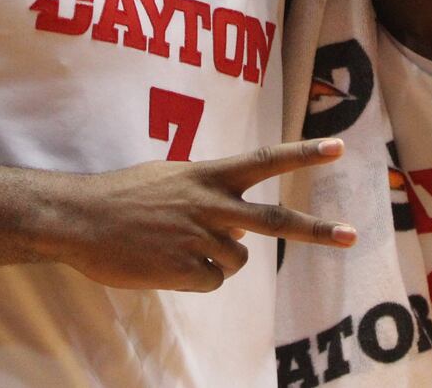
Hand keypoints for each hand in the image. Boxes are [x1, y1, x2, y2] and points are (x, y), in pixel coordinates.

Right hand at [57, 139, 355, 292]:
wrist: (80, 218)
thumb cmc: (122, 195)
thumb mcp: (170, 177)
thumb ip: (206, 191)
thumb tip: (235, 220)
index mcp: (207, 174)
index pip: (264, 161)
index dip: (302, 155)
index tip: (338, 148)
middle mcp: (212, 204)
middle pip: (276, 220)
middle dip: (316, 230)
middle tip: (351, 235)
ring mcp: (201, 238)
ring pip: (238, 259)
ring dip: (217, 258)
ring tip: (177, 246)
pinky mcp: (186, 269)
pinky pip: (212, 281)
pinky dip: (196, 278)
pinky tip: (167, 264)